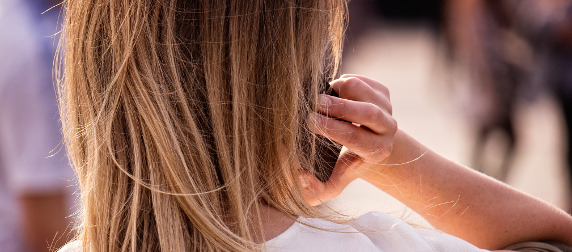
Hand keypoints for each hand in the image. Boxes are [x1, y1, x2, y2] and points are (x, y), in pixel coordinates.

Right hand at [302, 74, 397, 205]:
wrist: (367, 145)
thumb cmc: (346, 163)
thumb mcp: (333, 182)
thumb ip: (316, 189)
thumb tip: (301, 176)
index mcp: (376, 151)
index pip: (354, 137)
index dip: (331, 128)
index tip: (309, 122)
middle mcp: (387, 129)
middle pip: (367, 113)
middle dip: (339, 106)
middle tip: (315, 102)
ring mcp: (387, 108)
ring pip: (364, 90)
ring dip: (340, 89)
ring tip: (322, 96)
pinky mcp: (383, 92)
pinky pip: (362, 80)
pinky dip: (344, 81)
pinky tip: (333, 92)